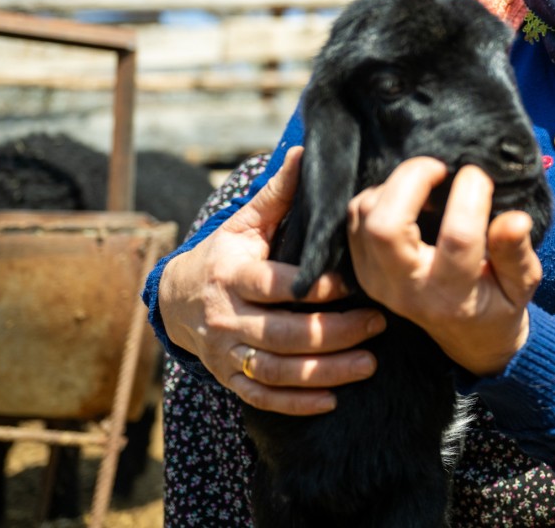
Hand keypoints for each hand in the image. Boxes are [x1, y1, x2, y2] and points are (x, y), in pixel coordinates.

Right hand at [158, 146, 386, 413]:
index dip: (316, 288)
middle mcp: (227, 318)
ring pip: (278, 370)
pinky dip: (297, 404)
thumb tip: (304, 150)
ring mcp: (226, 353)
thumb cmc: (224, 252)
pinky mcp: (229, 378)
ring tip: (369, 364)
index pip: (277, 285)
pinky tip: (333, 400)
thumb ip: (278, 193)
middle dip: (335, 333)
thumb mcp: (244, 221)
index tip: (355, 283)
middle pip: (284, 334)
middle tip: (378, 323)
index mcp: (233, 274)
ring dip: (326, 372)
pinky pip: (263, 398)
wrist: (175, 297)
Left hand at [348, 158, 542, 377]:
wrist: (468, 340)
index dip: (469, 196)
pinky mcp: (362, 269)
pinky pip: (355, 217)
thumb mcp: (521, 285)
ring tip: (427, 182)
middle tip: (440, 167)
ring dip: (394, 186)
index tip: (480, 174)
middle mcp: (407, 289)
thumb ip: (517, 253)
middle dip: (410, 180)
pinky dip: (378, 195)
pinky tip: (408, 196)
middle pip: (385, 227)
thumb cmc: (500, 304)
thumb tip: (516, 218)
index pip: (457, 238)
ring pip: (364, 216)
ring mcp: (378, 281)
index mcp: (453, 294)